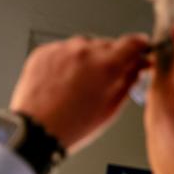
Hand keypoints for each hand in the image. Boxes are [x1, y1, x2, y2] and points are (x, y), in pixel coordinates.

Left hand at [9, 34, 149, 152]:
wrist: (34, 130)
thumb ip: (128, 82)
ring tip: (77, 83)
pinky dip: (64, 61)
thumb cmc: (70, 125)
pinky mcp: (43, 52)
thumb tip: (136, 68)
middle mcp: (84, 52)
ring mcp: (61, 50)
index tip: (140, 50)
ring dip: (86, 58)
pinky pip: (61, 50)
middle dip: (110, 57)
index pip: (133, 42)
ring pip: (83, 45)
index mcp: (106, 65)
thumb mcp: (110, 108)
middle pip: (107, 44)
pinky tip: (62, 81)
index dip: (139, 46)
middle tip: (103, 78)